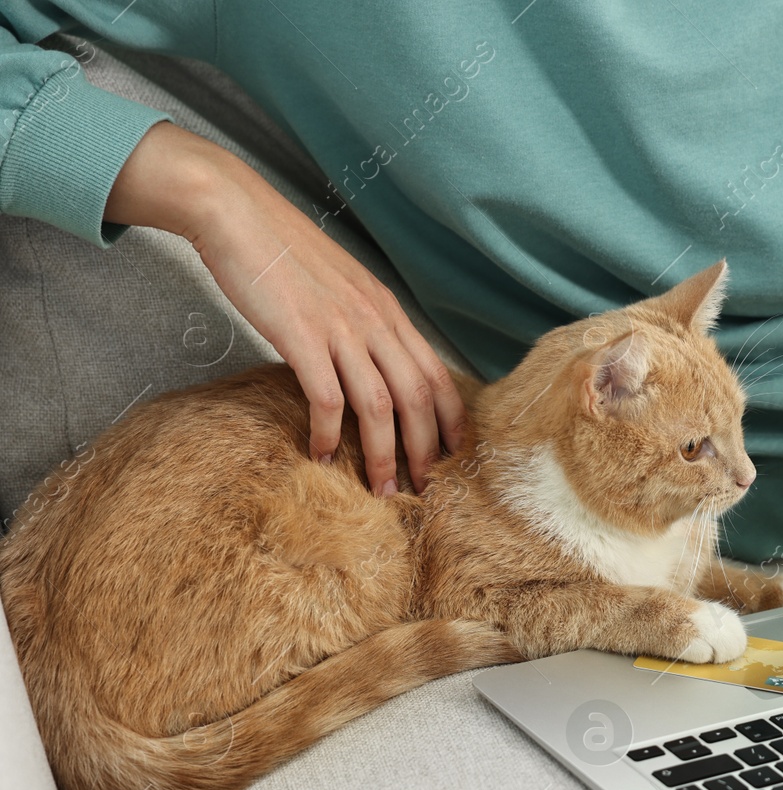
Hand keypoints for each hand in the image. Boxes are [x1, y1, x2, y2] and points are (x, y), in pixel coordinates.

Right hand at [105, 121, 465, 493]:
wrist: (236, 212)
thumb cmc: (283, 252)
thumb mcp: (342, 284)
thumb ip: (364, 320)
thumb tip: (374, 360)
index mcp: (387, 310)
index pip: (437, 373)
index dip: (450, 418)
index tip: (452, 453)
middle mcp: (373, 320)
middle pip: (417, 397)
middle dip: (425, 449)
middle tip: (423, 488)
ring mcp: (339, 328)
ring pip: (380, 405)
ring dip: (384, 454)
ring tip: (381, 489)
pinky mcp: (300, 336)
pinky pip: (328, 398)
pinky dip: (330, 434)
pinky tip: (323, 455)